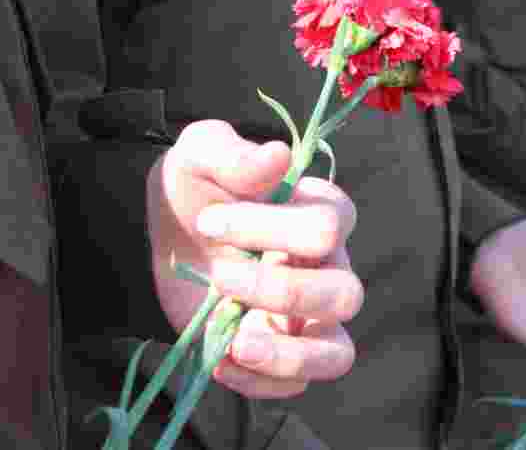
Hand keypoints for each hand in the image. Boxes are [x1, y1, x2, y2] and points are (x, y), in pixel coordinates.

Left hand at [146, 120, 361, 397]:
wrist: (170, 231)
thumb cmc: (199, 186)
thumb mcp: (200, 154)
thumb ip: (233, 153)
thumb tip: (277, 157)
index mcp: (322, 214)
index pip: (328, 226)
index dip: (269, 227)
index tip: (207, 220)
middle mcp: (330, 267)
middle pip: (344, 293)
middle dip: (277, 288)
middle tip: (218, 276)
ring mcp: (310, 316)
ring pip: (338, 352)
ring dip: (288, 352)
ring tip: (237, 341)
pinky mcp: (280, 350)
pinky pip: (296, 384)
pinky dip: (259, 381)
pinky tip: (219, 356)